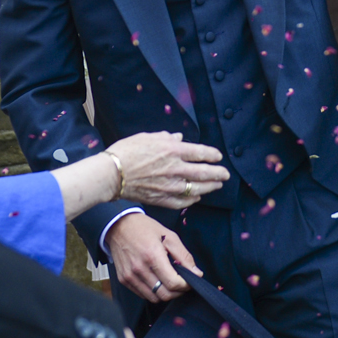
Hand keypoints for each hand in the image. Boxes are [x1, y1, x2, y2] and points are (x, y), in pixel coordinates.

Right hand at [104, 212, 202, 302]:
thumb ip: (184, 256)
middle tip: (182, 283)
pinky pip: (143, 295)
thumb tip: (197, 274)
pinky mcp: (123, 280)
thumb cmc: (145, 228)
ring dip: (166, 293)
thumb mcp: (169, 236)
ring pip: (154, 298)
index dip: (185, 285)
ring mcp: (130, 276)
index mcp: (152, 256)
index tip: (190, 281)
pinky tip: (157, 280)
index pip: (172, 283)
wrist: (119, 226)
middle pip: (164, 294)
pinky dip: (153, 292)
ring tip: (170, 281)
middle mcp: (139, 269)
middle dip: (178, 292)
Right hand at [107, 132, 227, 207]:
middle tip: (226, 175)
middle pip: (204, 173)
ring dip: (209, 187)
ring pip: (196, 189)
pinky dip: (191, 199)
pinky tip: (196, 197)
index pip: (200, 153)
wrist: (111, 174)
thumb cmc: (127, 151)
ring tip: (217, 186)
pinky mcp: (161, 199)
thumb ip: (166, 138)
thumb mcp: (147, 137)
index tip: (218, 157)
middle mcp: (175, 168)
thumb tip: (178, 137)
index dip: (212, 155)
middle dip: (218, 174)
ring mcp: (170, 186)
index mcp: (173, 150)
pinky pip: (182, 201)